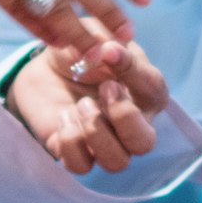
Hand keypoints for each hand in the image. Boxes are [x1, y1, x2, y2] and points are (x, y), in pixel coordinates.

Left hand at [4, 40, 171, 174]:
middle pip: (144, 143)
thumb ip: (105, 41)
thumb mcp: (95, 36)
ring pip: (117, 162)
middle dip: (124, 117)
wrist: (46, 68)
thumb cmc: (84, 51)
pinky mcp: (77, 153)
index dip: (132, 72)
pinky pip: (81, 166)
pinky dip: (70, 143)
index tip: (108, 51)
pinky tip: (63, 117)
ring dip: (96, 133)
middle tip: (104, 89)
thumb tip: (109, 51)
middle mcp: (132, 124)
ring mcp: (105, 143)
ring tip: (80, 104)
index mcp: (146, 93)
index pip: (155, 91)